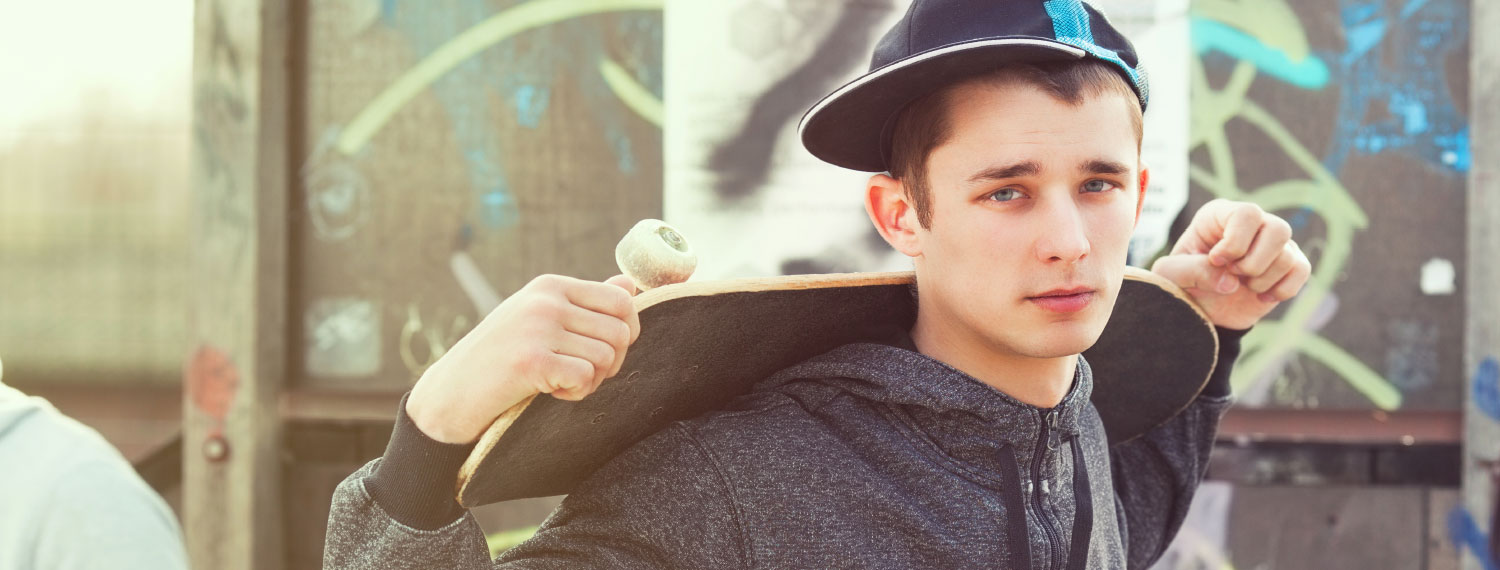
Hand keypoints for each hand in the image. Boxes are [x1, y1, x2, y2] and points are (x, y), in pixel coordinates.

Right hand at [406, 274, 639, 443]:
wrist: (450, 393)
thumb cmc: (500, 359)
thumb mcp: (541, 320)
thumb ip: (585, 304)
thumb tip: (630, 284)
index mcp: (550, 286)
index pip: (621, 299)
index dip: (626, 331)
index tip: (603, 352)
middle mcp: (545, 301)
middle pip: (621, 332)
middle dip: (612, 363)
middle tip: (581, 375)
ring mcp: (537, 328)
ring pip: (606, 358)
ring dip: (591, 381)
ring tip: (560, 384)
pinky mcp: (531, 360)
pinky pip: (585, 377)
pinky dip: (576, 393)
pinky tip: (551, 392)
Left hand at [1150, 199, 1310, 329]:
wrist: (1204, 309)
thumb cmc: (1183, 282)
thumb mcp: (1170, 275)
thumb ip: (1190, 271)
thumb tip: (1230, 282)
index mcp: (1221, 214)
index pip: (1247, 214)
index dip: (1235, 243)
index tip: (1215, 261)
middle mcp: (1253, 223)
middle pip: (1278, 230)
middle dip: (1253, 263)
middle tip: (1232, 274)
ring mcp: (1275, 242)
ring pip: (1288, 255)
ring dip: (1262, 280)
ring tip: (1242, 286)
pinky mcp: (1290, 263)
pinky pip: (1302, 271)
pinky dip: (1282, 290)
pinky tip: (1260, 296)